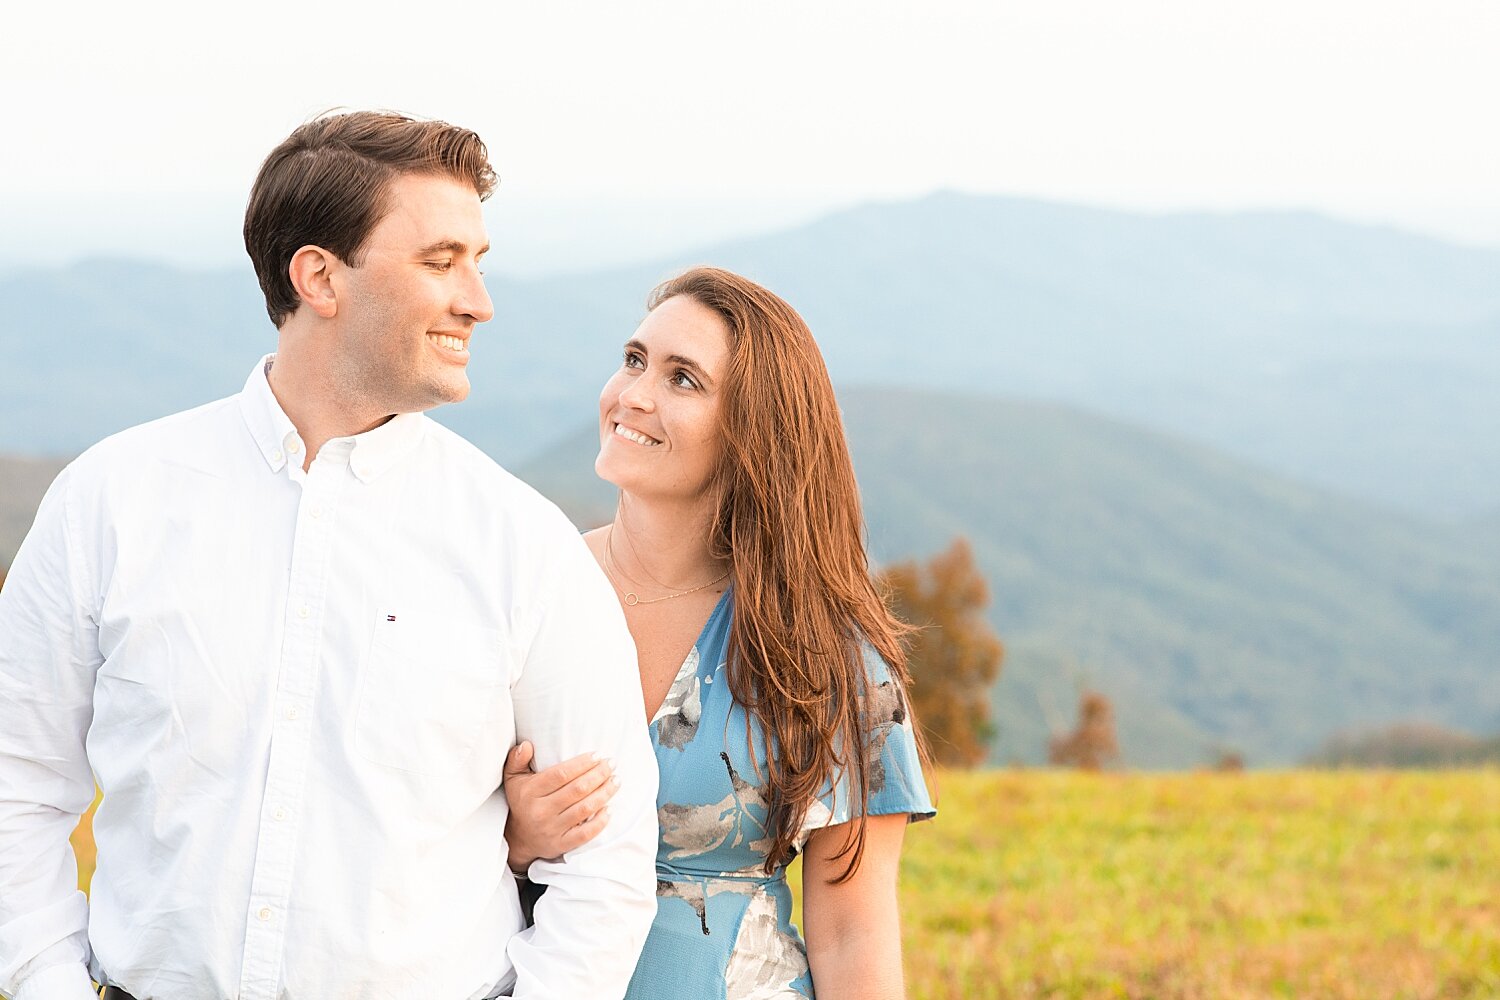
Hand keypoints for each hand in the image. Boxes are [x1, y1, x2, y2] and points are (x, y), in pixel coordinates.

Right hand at [502, 740, 618, 873]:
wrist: (518, 839)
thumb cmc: (522, 801)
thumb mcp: (513, 779)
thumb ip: (517, 759)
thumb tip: (526, 745)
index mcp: (531, 792)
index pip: (561, 775)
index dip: (582, 764)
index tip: (598, 755)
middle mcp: (541, 811)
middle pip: (577, 790)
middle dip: (598, 775)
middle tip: (612, 764)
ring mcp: (551, 829)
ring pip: (584, 809)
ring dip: (604, 793)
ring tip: (616, 781)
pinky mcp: (560, 845)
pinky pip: (585, 834)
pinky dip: (600, 822)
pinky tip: (610, 809)